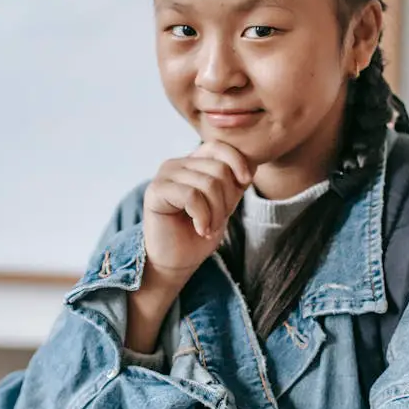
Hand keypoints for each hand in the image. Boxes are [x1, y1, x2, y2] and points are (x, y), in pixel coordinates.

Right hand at [142, 141, 255, 285]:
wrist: (176, 261)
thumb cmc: (200, 232)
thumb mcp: (225, 203)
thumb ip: (234, 181)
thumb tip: (252, 162)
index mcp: (192, 162)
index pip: (219, 146)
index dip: (237, 162)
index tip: (245, 183)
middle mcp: (177, 164)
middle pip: (218, 169)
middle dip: (227, 199)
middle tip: (219, 221)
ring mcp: (164, 176)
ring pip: (208, 184)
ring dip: (216, 213)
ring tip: (209, 229)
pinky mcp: (155, 191)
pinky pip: (192, 196)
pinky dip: (203, 217)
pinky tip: (201, 230)